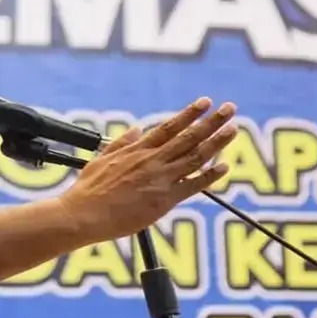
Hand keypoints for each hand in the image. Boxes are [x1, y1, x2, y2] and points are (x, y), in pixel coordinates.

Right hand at [59, 97, 237, 241]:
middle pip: (188, 137)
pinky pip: (193, 186)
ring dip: (216, 142)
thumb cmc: (89, 190)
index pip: (169, 127)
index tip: (205, 103)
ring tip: (232, 129)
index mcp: (137, 150)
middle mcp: (152, 161)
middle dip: (211, 122)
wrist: (84, 214)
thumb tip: (136, 130)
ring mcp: (160, 179)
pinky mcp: (164, 200)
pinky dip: (210, 176)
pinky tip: (224, 167)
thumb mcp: (101, 159)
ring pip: (195, 157)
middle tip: (229, 109)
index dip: (189, 114)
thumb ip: (121, 144)